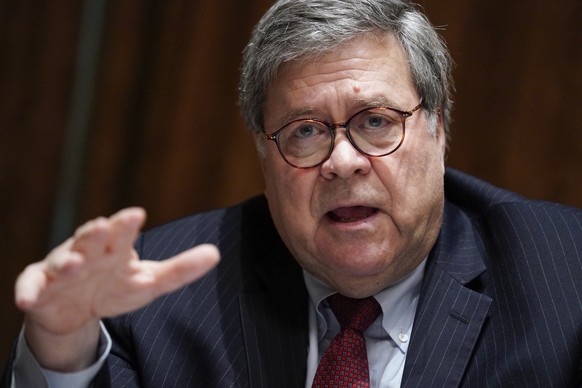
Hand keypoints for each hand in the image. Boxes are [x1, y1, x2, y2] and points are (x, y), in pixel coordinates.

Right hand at [14, 208, 219, 370]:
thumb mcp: (149, 281)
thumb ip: (180, 269)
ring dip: (67, 261)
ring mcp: (62, 269)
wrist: (76, 309)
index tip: (137, 214)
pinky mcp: (40, 287)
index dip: (127, 224)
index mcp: (115, 248)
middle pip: (91, 239)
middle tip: (102, 225)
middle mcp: (88, 252)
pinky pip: (31, 287)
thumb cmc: (115, 286)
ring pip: (62, 260)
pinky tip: (27, 298)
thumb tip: (215, 253)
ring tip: (76, 264)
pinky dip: (28, 291)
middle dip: (95, 232)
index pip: (122, 232)